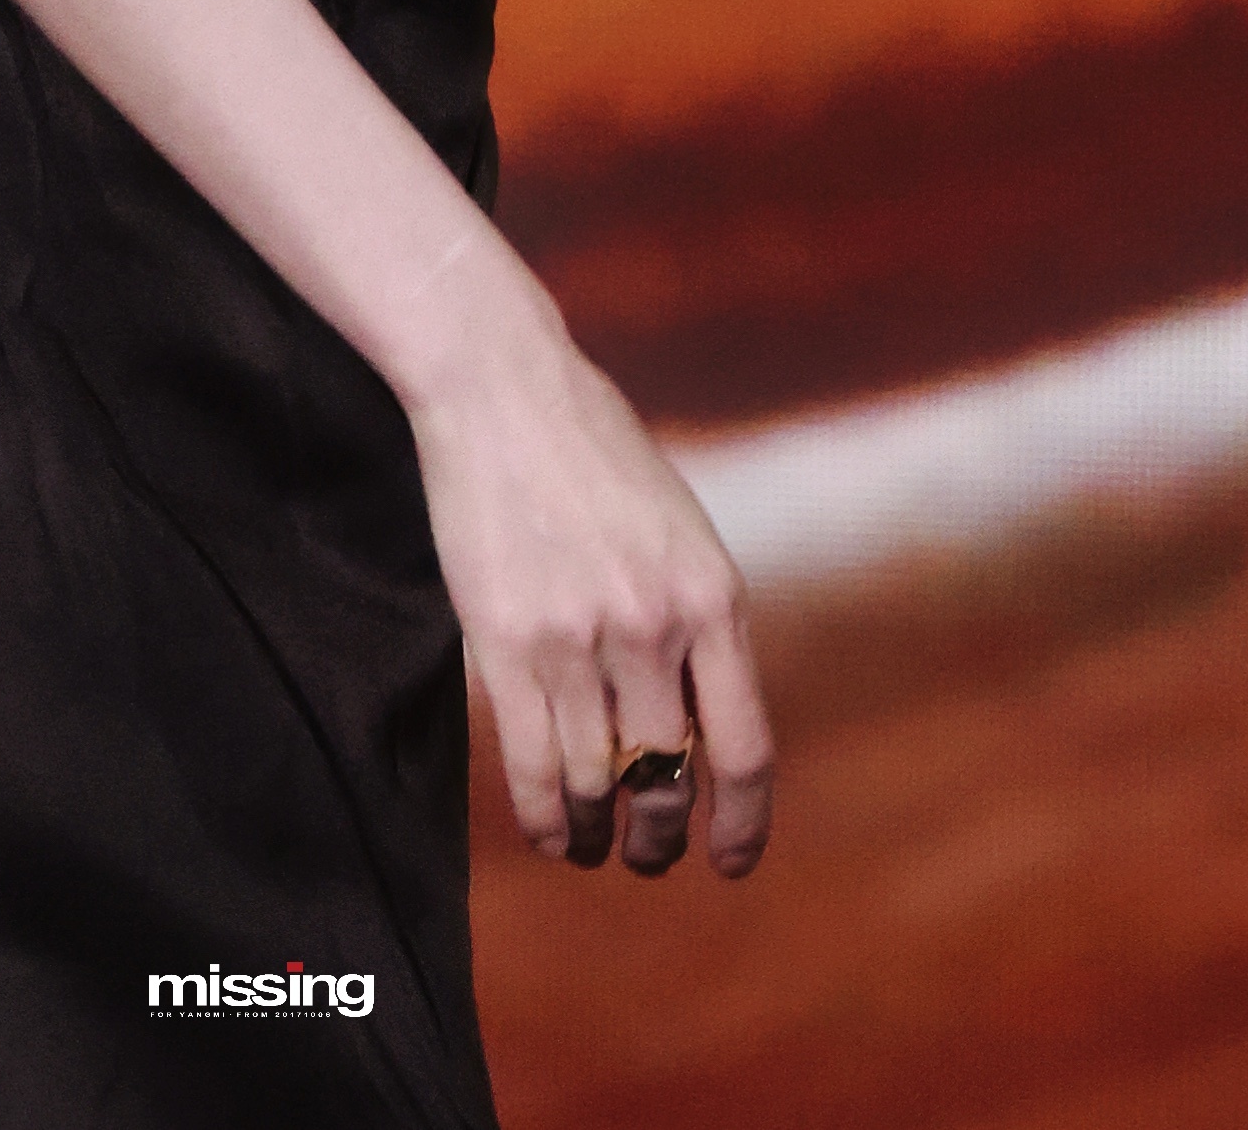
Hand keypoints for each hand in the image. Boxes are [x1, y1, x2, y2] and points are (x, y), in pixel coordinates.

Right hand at [400, 261, 773, 880]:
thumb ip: (697, 621)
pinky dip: (547, 817)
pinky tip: (553, 829)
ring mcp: (579, 639)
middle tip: (648, 854)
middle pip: (669, 783)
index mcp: (713, 598)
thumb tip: (701, 724)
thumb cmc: (593, 451)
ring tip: (593, 843)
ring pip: (599, 785)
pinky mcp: (507, 643)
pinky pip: (535, 767)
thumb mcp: (680, 530)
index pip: (744, 750)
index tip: (730, 860)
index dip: (742, 824)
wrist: (503, 388)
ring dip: (598, 833)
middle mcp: (655, 628)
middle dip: (660, 838)